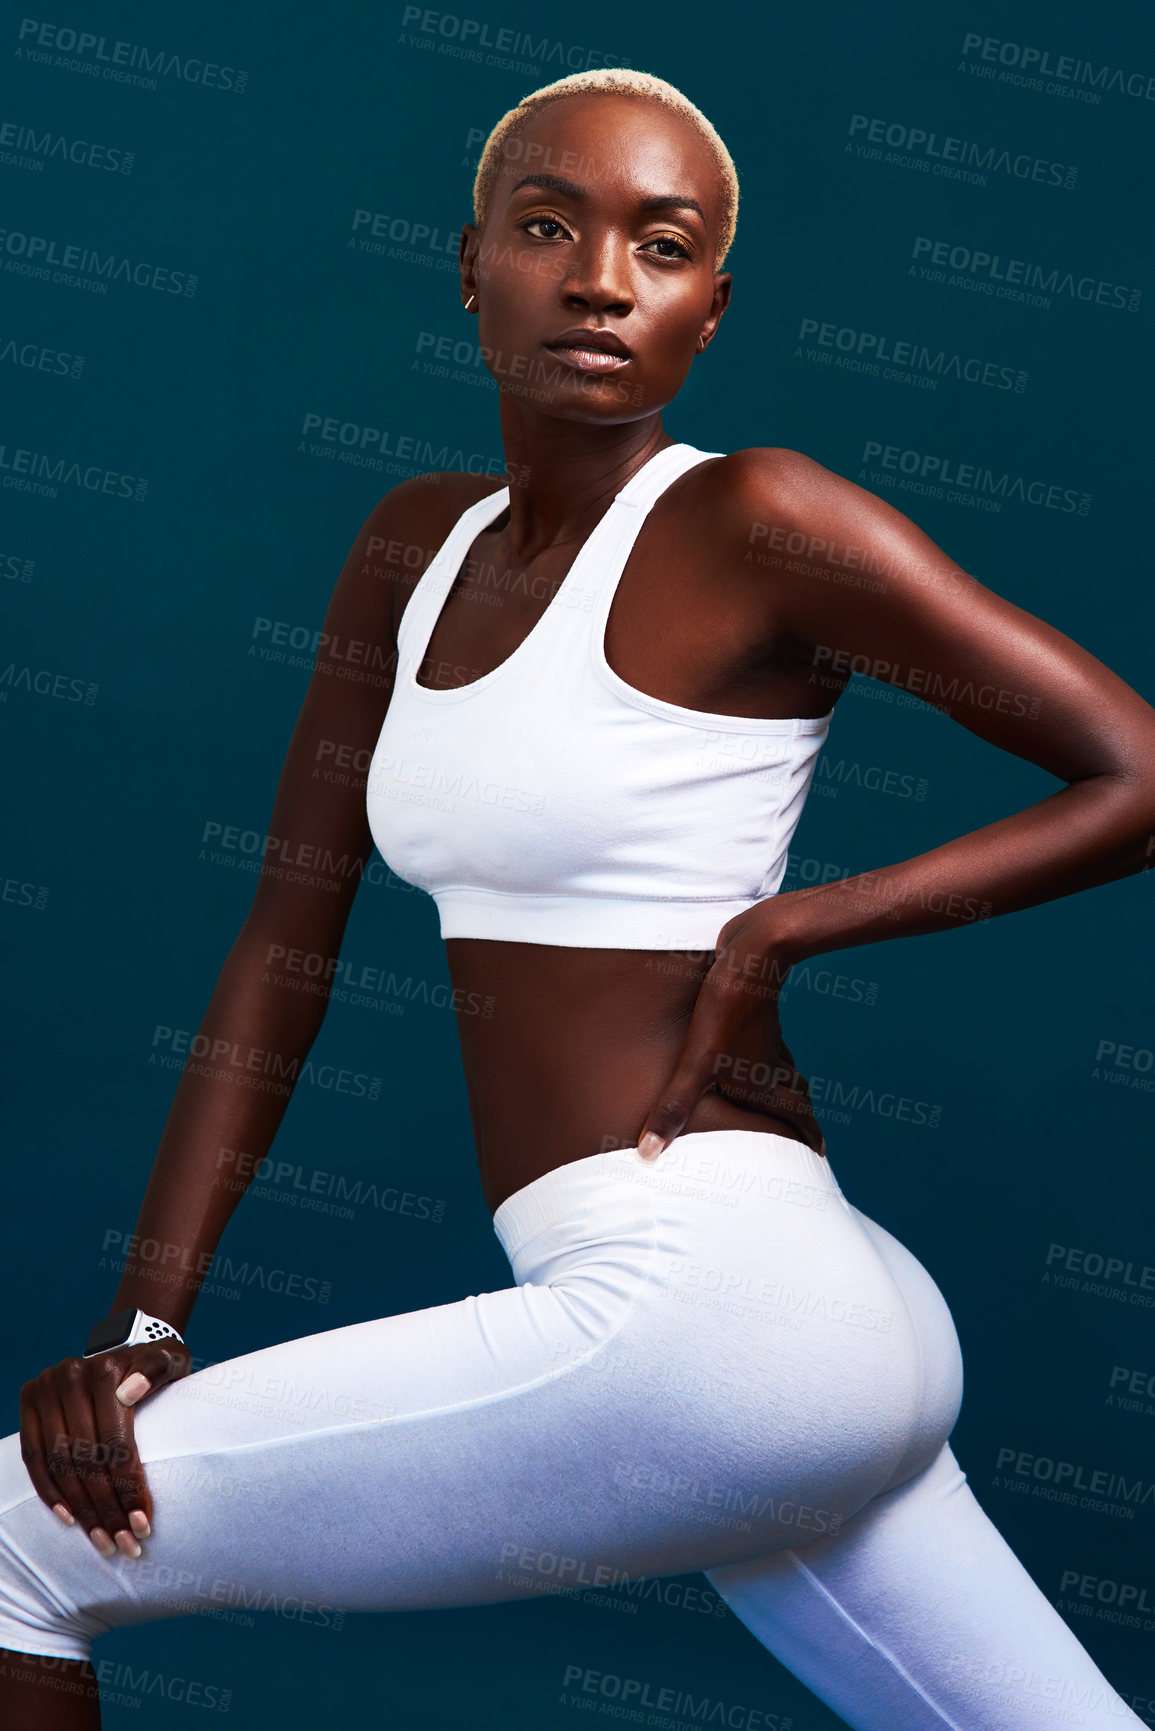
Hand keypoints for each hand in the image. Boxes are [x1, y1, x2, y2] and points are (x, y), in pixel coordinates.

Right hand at [19, 1339, 190, 1558]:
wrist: (125, 1348)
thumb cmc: (154, 1365)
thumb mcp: (169, 1360)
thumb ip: (155, 1371)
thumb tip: (129, 1392)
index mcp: (104, 1369)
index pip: (115, 1442)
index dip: (128, 1487)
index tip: (143, 1525)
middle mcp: (69, 1376)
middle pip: (86, 1458)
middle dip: (107, 1509)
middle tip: (125, 1545)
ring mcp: (45, 1389)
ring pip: (60, 1464)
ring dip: (81, 1509)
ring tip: (103, 1541)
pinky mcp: (30, 1403)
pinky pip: (34, 1457)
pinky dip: (50, 1492)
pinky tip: (70, 1519)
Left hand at [635, 900, 815, 1159]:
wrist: (753, 949)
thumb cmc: (727, 1008)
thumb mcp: (697, 1062)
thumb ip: (675, 1107)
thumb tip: (648, 1154)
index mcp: (764, 1082)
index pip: (797, 1117)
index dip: (809, 1138)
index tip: (820, 1155)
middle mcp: (772, 1062)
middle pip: (796, 1095)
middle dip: (802, 1119)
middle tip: (809, 1136)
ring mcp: (767, 1036)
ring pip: (785, 1068)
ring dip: (788, 1087)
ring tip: (784, 1099)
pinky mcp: (756, 1012)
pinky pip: (771, 1043)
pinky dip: (771, 1056)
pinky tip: (758, 1049)